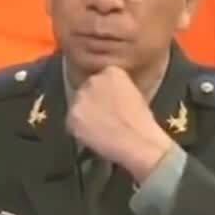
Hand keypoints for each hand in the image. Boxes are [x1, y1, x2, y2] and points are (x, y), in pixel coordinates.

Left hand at [66, 66, 173, 180]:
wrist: (139, 143)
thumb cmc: (142, 124)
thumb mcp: (136, 95)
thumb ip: (118, 89)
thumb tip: (108, 97)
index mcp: (111, 72)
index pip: (100, 79)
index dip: (103, 95)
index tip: (108, 104)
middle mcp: (94, 80)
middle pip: (85, 91)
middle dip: (92, 103)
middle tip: (103, 118)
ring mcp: (81, 98)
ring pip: (77, 107)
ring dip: (84, 117)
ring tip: (100, 130)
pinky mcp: (73, 116)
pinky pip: (72, 124)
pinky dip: (79, 132)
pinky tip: (95, 137)